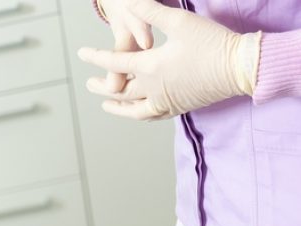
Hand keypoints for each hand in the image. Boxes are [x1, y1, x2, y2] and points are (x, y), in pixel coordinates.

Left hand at [78, 0, 260, 119]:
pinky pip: (152, 116)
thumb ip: (152, 12)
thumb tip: (130, 3)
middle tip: (89, 84)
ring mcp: (166, 100)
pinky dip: (139, 114)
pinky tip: (136, 112)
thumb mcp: (180, 22)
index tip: (82, 54)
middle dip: (102, 86)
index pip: (114, 62)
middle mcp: (154, 88)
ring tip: (106, 104)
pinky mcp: (180, 107)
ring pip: (133, 109)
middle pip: (119, 90)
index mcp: (150, 66)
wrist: (241, 67)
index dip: (95, 57)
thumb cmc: (212, 42)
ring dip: (117, 106)